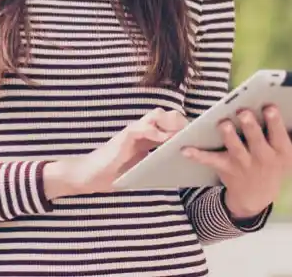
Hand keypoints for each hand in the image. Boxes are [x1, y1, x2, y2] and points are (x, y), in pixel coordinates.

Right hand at [43, 108, 186, 198]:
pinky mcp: (124, 136)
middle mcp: (142, 130)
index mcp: (149, 137)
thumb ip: (159, 162)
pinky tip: (166, 140)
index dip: (185, 126)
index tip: (201, 133)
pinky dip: (155, 132)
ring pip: (156, 115)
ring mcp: (133, 131)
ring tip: (184, 134)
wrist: (90, 176)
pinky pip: (142, 128)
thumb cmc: (116, 174)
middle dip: (182, 121)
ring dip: (172, 123)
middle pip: (167, 115)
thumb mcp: (143, 169)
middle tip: (196, 132)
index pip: (170, 124)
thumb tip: (184, 166)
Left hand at [182, 106, 291, 217]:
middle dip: (250, 126)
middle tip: (244, 111)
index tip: (271, 106)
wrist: (256, 197)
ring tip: (223, 122)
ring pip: (234, 148)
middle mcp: (262, 159)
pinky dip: (196, 154)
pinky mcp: (225, 168)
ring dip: (228, 135)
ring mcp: (243, 164)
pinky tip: (184, 148)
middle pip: (255, 141)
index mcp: (281, 153)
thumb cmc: (278, 167)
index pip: (278, 136)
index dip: (274, 122)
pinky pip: (210, 160)